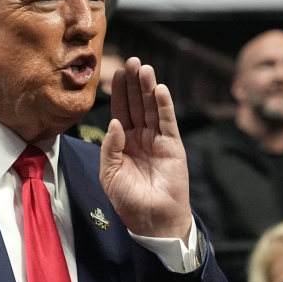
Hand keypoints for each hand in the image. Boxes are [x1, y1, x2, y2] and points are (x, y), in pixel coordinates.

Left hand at [99, 57, 191, 241]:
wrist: (153, 220)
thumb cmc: (129, 201)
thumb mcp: (109, 173)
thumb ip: (110, 146)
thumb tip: (115, 122)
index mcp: (123, 142)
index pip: (120, 111)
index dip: (118, 93)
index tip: (114, 73)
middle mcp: (140, 137)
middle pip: (137, 104)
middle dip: (133, 83)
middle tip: (131, 61)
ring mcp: (157, 140)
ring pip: (152, 108)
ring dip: (148, 88)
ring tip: (144, 68)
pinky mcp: (173, 145)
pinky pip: (168, 121)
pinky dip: (164, 105)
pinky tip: (159, 90)